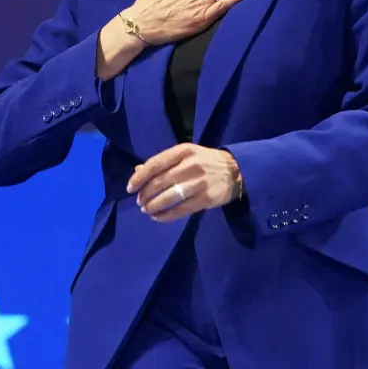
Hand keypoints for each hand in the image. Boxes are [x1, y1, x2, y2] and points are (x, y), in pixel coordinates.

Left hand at [126, 144, 242, 222]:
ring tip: (147, 210)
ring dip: (153, 206)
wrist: (237, 171)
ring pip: (169, 197)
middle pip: (160, 182)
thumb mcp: (187, 155)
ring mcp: (199, 182)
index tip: (130, 188)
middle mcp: (191, 165)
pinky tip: (158, 217)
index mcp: (185, 150)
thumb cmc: (206, 161)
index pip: (155, 164)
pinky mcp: (206, 199)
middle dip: (145, 194)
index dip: (140, 177)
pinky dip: (166, 215)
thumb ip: (164, 163)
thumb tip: (138, 172)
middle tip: (140, 202)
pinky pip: (180, 210)